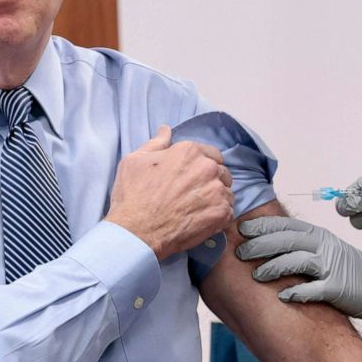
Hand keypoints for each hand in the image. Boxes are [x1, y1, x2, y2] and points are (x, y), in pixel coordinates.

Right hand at [106, 125, 233, 259]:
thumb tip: (166, 129)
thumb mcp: (135, 160)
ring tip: (198, 209)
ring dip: (217, 199)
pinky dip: (220, 216)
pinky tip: (203, 221)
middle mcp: (207, 168)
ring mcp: (216, 191)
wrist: (136, 232)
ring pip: (227, 192)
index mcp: (189, 151)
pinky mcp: (221, 214)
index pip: (211, 154)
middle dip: (212, 180)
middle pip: (221, 172)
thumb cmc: (133, 196)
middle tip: (195, 194)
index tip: (193, 176)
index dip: (203, 165)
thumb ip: (156, 143)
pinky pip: (229, 212)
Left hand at [236, 216, 361, 321]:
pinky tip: (282, 296)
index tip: (241, 230)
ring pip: (295, 261)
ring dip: (272, 268)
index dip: (261, 226)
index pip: (285, 225)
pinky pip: (312, 289)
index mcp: (318, 235)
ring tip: (256, 275)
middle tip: (240, 253)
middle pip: (285, 240)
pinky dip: (295, 292)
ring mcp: (331, 266)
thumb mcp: (325, 249)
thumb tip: (266, 246)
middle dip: (259, 245)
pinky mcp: (338, 287)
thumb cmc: (350, 270)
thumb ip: (301, 245)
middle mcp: (323, 246)